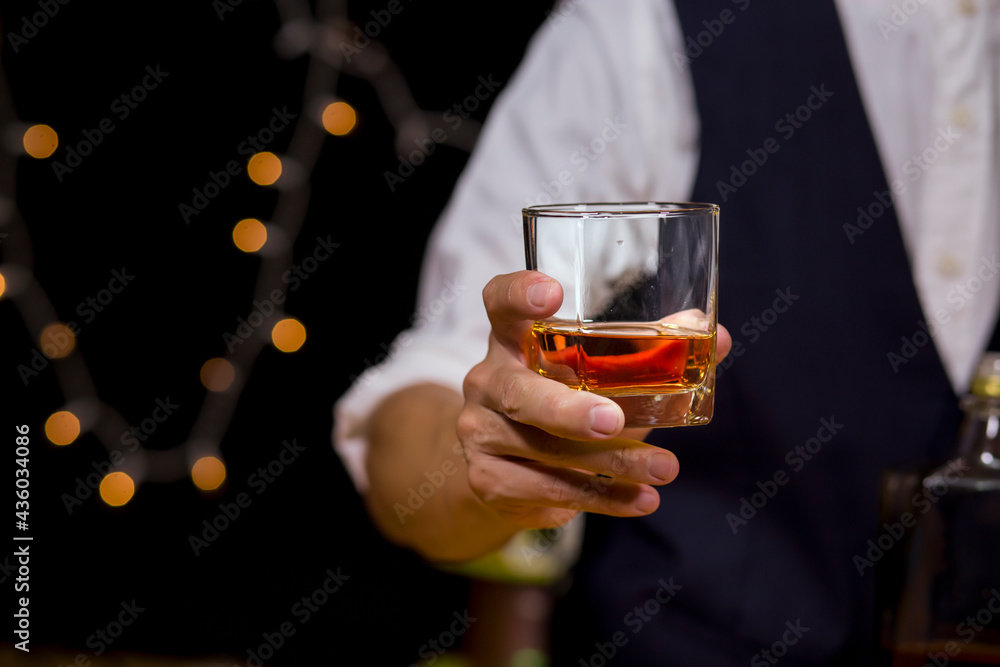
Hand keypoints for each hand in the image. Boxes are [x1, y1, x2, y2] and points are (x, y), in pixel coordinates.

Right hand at [458, 270, 731, 529]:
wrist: (503, 469)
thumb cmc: (562, 403)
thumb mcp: (597, 376)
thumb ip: (650, 355)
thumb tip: (717, 336)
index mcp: (512, 339)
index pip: (499, 303)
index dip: (519, 294)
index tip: (552, 293)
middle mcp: (488, 380)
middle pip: (517, 391)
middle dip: (566, 409)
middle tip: (613, 419)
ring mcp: (481, 432)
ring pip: (544, 451)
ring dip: (611, 463)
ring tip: (664, 469)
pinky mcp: (489, 480)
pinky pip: (548, 492)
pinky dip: (601, 498)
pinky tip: (639, 499)